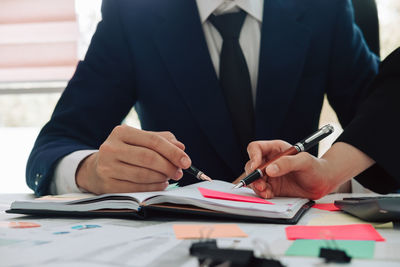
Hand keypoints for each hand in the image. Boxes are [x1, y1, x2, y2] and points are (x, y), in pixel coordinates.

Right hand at [76, 124, 191, 193]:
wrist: (97, 168)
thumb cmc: (126, 152)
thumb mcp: (141, 141)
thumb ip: (162, 140)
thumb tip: (181, 148)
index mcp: (121, 132)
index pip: (153, 141)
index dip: (173, 152)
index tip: (186, 161)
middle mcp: (111, 148)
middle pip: (149, 158)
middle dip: (169, 166)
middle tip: (179, 172)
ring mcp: (107, 167)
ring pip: (144, 175)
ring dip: (162, 178)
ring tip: (169, 177)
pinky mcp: (107, 185)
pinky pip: (137, 188)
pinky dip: (154, 187)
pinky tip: (160, 184)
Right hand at [245, 140, 333, 199]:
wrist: (323, 183)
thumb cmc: (316, 168)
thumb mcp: (304, 162)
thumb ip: (287, 163)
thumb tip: (269, 170)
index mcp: (275, 149)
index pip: (256, 148)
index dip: (253, 156)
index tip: (256, 166)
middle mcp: (269, 161)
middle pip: (251, 165)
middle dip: (253, 175)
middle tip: (260, 184)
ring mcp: (269, 175)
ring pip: (254, 179)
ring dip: (256, 186)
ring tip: (265, 191)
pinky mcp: (272, 187)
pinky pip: (261, 190)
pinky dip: (262, 193)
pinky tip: (269, 195)